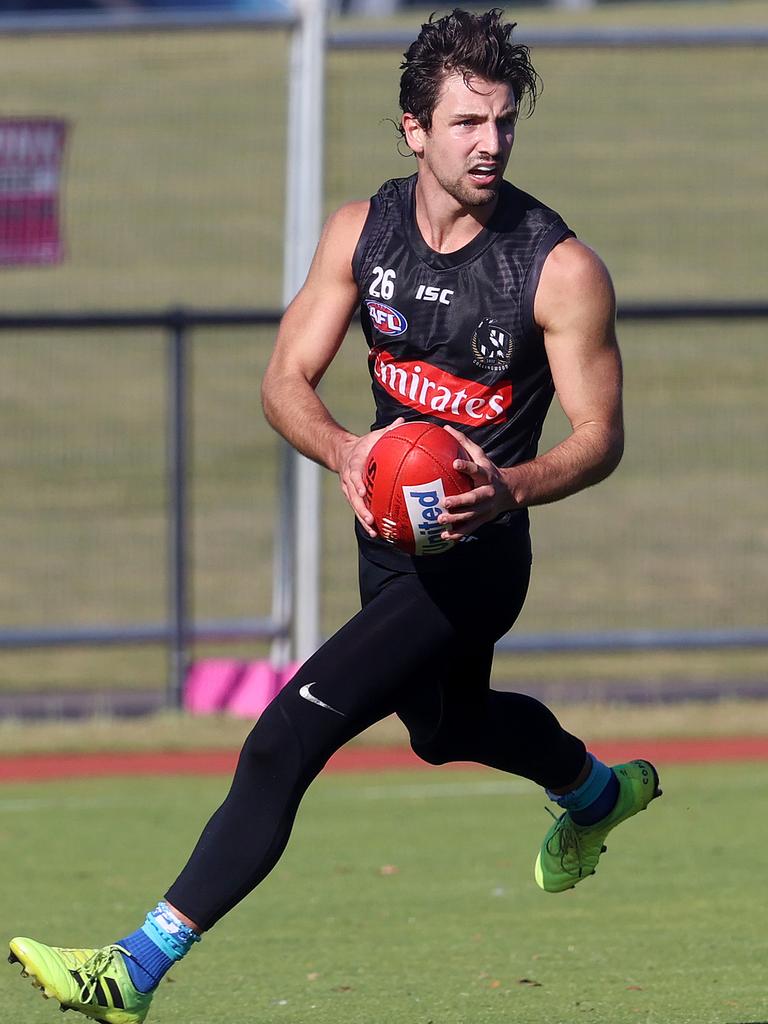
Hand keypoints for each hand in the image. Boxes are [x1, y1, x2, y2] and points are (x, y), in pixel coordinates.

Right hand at [337, 417, 404, 536]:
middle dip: (361, 509)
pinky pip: (360, 510)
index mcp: (353, 464)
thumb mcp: (373, 435)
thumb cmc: (364, 444)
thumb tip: (404, 421)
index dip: (357, 483)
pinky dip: (368, 521)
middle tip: (371, 519)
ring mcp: (349, 490)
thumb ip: (388, 430)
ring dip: (364, 520)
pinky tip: (379, 533)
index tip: (362, 491)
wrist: (342, 452)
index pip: (353, 475)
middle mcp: (349, 480)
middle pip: (352, 497)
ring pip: (355, 507)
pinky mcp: (354, 497)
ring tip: (374, 532)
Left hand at [438, 425, 515, 540]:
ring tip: (440, 520)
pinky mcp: (483, 519)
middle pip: (474, 498)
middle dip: (460, 501)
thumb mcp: (480, 455)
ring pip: (471, 516)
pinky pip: (470, 528)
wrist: (511, 491)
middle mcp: (487, 493)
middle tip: (443, 502)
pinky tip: (444, 537)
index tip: (455, 464)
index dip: (467, 467)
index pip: (476, 470)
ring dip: (456, 519)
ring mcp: (486, 508)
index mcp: (486, 476)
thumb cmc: (489, 470)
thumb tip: (445, 428)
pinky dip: (458, 534)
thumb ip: (463, 443)